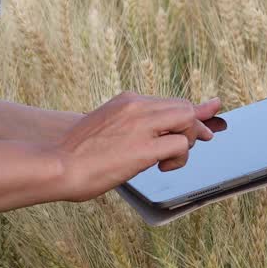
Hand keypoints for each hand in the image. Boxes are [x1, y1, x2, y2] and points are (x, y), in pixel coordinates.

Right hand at [48, 92, 221, 202]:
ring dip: (188, 140)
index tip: (211, 113)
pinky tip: (163, 167)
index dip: (191, 112)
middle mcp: (136, 106)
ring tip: (169, 159)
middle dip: (194, 126)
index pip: (169, 101)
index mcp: (127, 100)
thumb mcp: (107, 129)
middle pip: (184, 107)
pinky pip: (181, 145)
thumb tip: (153, 135)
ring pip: (187, 120)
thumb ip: (132, 125)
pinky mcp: (144, 148)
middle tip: (191, 144)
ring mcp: (141, 125)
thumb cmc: (77, 154)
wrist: (56, 165)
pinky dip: (179, 158)